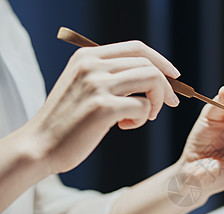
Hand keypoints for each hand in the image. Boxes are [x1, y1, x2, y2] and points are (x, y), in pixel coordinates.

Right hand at [25, 41, 179, 173]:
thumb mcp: (83, 86)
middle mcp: (92, 65)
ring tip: (144, 117)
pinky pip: (143, 106)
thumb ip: (110, 76)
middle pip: (148, 65)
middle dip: (166, 86)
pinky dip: (142, 118)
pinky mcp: (103, 107)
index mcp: (88, 56)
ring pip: (151, 80)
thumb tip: (152, 77)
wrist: (39, 146)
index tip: (174, 76)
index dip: (161, 61)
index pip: (137, 48)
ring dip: (156, 101)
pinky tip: (124, 126)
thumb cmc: (68, 121)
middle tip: (169, 104)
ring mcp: (97, 85)